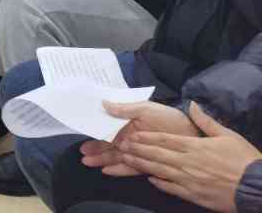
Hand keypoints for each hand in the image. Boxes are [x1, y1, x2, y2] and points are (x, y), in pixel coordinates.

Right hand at [80, 100, 198, 176]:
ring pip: (116, 157)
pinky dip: (119, 170)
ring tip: (89, 163)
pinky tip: (107, 171)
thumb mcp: (146, 108)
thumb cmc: (168, 117)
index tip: (83, 136)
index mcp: (128, 123)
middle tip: (83, 154)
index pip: (108, 128)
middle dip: (96, 149)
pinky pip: (130, 167)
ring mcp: (138, 151)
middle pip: (109, 144)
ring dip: (103, 160)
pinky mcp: (147, 162)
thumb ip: (125, 108)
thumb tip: (104, 103)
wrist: (192, 132)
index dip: (96, 132)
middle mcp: (131, 138)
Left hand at [118, 102, 260, 212]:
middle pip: (156, 154)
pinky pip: (171, 188)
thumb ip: (206, 121)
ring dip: (141, 164)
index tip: (132, 134)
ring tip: (126, 159)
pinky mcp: (193, 195)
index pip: (164, 139)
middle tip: (121, 146)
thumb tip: (192, 104)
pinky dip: (158, 182)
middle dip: (137, 149)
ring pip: (159, 170)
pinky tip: (149, 178)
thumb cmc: (243, 160)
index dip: (146, 137)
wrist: (256, 187)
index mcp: (194, 146)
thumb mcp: (227, 135)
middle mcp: (187, 162)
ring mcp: (188, 179)